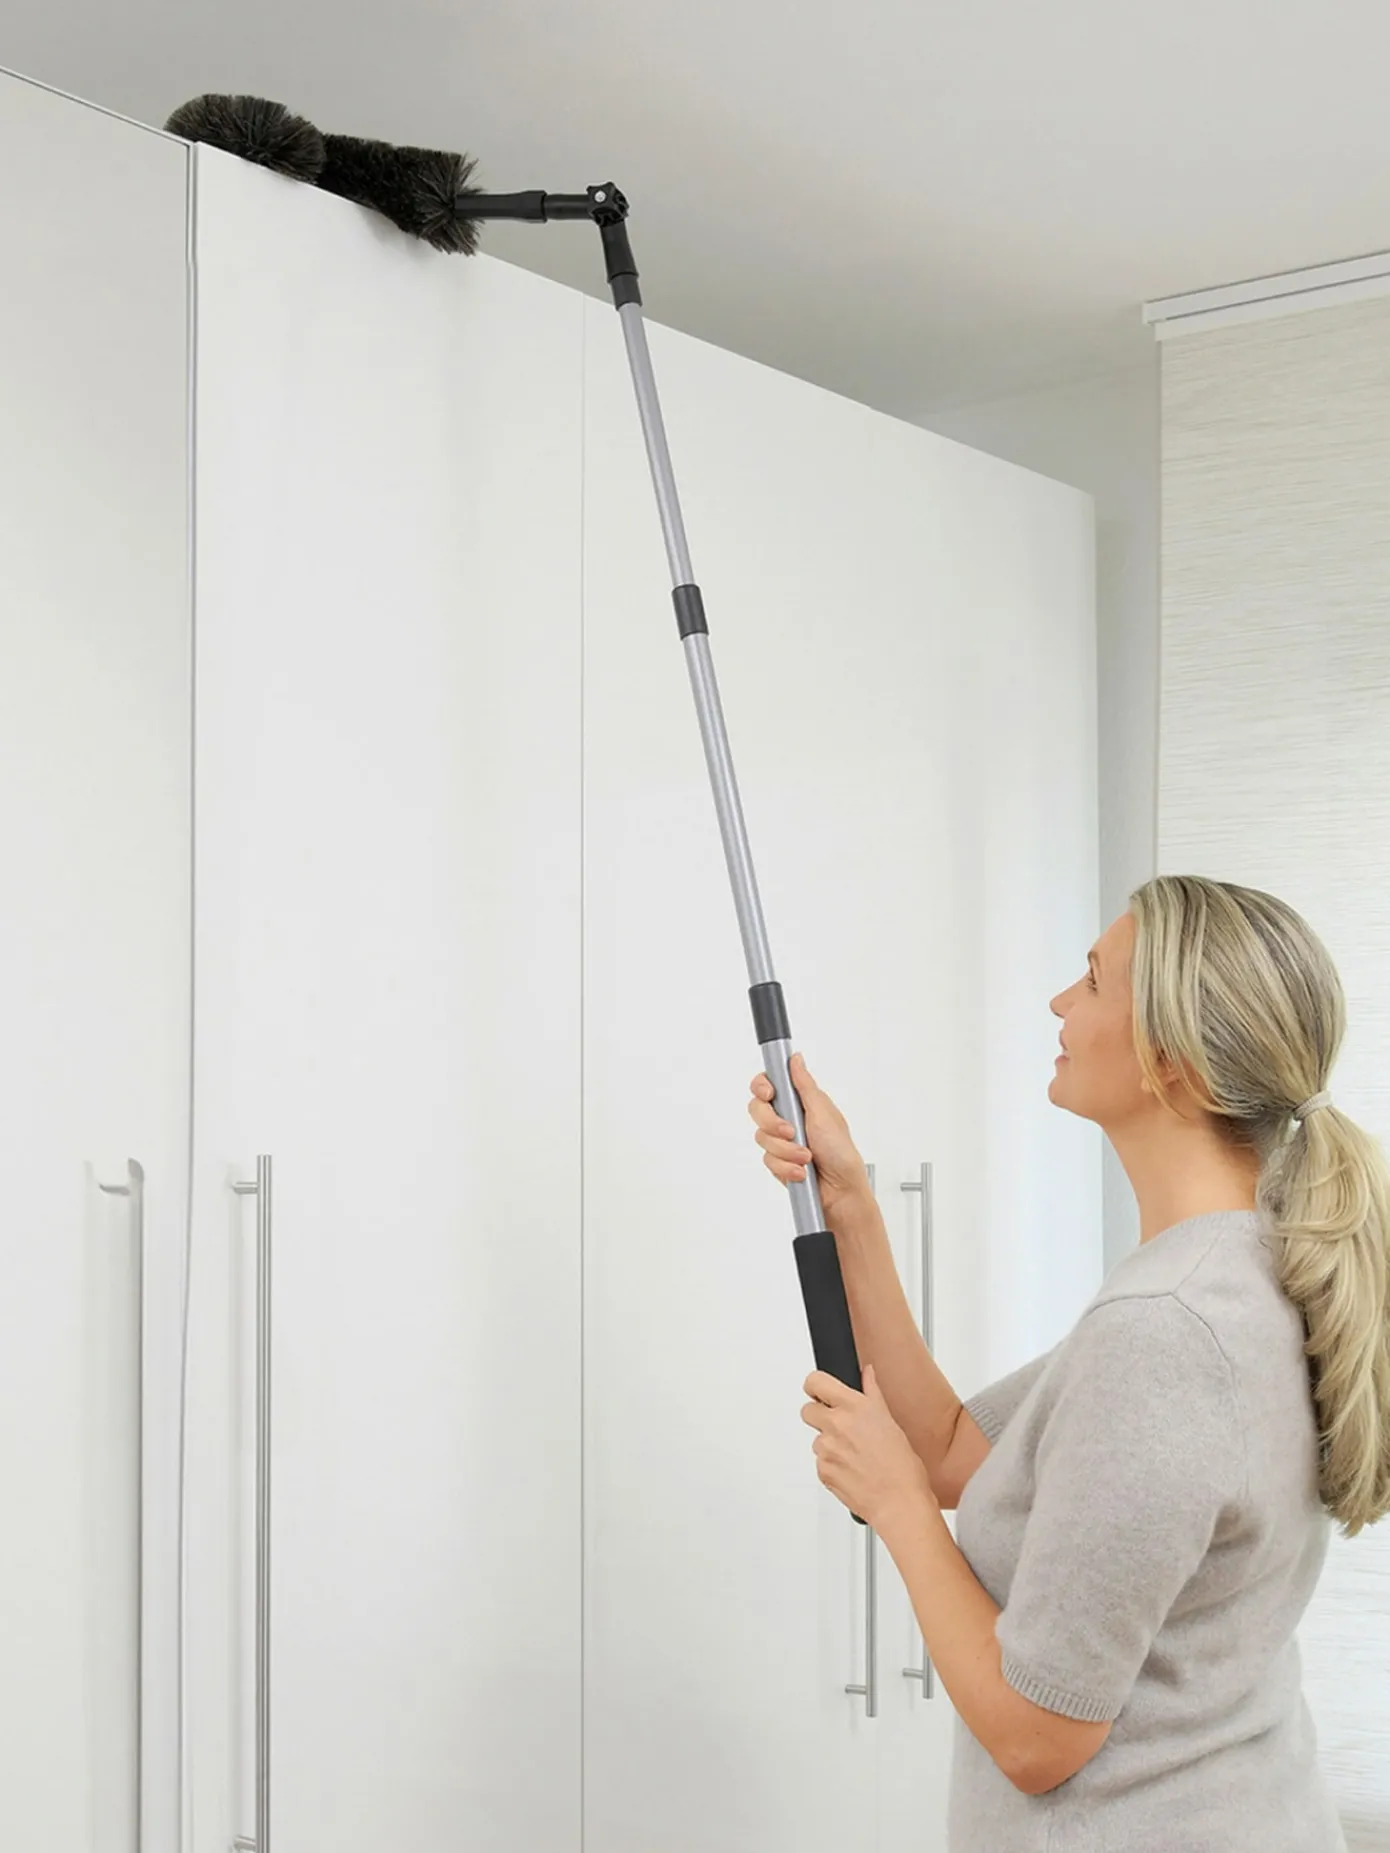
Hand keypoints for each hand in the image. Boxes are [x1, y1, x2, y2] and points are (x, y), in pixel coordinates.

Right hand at [747, 1053, 870, 1216]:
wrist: (840, 1191)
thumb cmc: (840, 1152)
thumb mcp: (823, 1113)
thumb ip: (804, 1085)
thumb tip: (795, 1059)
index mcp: (799, 1102)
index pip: (768, 1085)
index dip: (762, 1087)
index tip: (769, 1094)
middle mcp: (788, 1119)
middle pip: (757, 1109)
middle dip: (773, 1123)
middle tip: (791, 1132)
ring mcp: (781, 1141)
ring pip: (762, 1137)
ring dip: (786, 1150)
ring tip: (806, 1157)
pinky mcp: (778, 1161)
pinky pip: (767, 1160)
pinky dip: (785, 1166)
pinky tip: (801, 1170)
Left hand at [802, 1366, 937, 1533]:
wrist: (899, 1503)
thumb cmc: (902, 1467)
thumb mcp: (890, 1421)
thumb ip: (872, 1393)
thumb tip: (867, 1374)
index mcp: (854, 1407)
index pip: (815, 1382)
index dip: (815, 1386)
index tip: (820, 1390)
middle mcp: (837, 1424)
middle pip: (807, 1410)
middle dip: (819, 1415)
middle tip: (839, 1426)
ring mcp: (827, 1449)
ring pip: (816, 1439)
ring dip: (829, 1444)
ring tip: (854, 1454)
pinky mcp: (822, 1471)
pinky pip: (820, 1462)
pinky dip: (832, 1465)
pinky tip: (852, 1469)